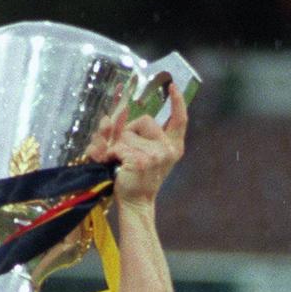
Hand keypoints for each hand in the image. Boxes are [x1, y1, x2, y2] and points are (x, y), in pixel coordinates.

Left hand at [87, 83, 186, 206]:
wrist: (135, 203)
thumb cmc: (136, 179)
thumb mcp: (141, 154)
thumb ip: (130, 134)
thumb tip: (110, 117)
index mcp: (172, 147)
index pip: (180, 120)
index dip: (178, 103)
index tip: (173, 88)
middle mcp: (167, 150)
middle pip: (144, 120)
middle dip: (129, 131)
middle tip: (126, 151)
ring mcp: (155, 155)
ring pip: (126, 134)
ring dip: (116, 145)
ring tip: (119, 162)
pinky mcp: (140, 160)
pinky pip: (118, 146)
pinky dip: (111, 154)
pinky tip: (114, 165)